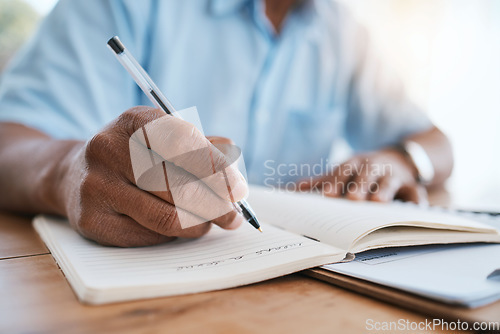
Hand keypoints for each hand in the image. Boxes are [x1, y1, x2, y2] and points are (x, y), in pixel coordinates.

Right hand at [59, 106, 247, 246]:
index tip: (239, 190)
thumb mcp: (166, 140)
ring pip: (166, 216)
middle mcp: (109, 148)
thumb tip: (235, 173)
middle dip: (216, 205)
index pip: (184, 142)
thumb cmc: (136, 157)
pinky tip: (178, 227)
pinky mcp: (91, 219)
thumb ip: (203, 150)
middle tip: (233, 217)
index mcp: (134, 121)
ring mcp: (96, 184)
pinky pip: (149, 236)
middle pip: (178, 184)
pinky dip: (173, 235)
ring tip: (208, 222)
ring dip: (198, 224)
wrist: (75, 175)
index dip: (217, 169)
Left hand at [298, 149, 427, 203]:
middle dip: (358, 185)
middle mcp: (372, 166)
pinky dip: (416, 199)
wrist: (396, 158)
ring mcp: (392, 174)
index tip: (327, 195)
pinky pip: (415, 191)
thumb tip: (292, 191)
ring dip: (384, 189)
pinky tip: (416, 208)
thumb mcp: (341, 172)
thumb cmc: (360, 171)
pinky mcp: (410, 184)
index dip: (335, 182)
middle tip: (352, 199)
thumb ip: (319, 181)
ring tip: (378, 202)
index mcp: (353, 164)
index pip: (342, 171)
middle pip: (365, 173)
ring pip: (389, 180)